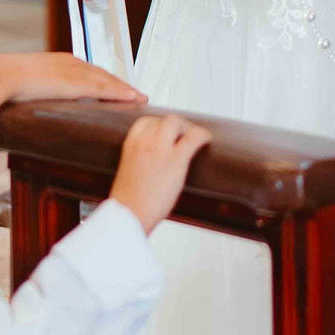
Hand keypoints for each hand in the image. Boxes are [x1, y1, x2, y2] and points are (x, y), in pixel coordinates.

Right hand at [0, 51, 142, 106]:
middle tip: (138, 95)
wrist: (1, 76)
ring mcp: (75, 72)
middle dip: (121, 85)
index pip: (90, 73)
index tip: (119, 89)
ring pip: (108, 81)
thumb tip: (34, 101)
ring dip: (126, 90)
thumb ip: (36, 90)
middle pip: (103, 75)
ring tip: (140, 99)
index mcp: (61, 62)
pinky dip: (120, 93)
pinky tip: (132, 98)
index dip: (107, 81)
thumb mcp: (26, 84)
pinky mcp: (75, 83)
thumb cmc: (7, 82)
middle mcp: (72, 63)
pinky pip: (104, 89)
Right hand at [107, 113, 210, 232]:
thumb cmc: (128, 201)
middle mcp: (145, 141)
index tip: (165, 131)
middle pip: (163, 119)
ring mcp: (160, 148)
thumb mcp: (129, 172)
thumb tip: (153, 162)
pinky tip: (206, 139)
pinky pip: (193, 138)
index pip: (145, 122)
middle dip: (175, 124)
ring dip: (186, 127)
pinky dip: (202, 135)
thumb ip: (140, 160)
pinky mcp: (176, 159)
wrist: (129, 215)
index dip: (158, 124)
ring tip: (193, 138)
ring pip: (176, 122)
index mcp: (131, 144)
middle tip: (183, 135)